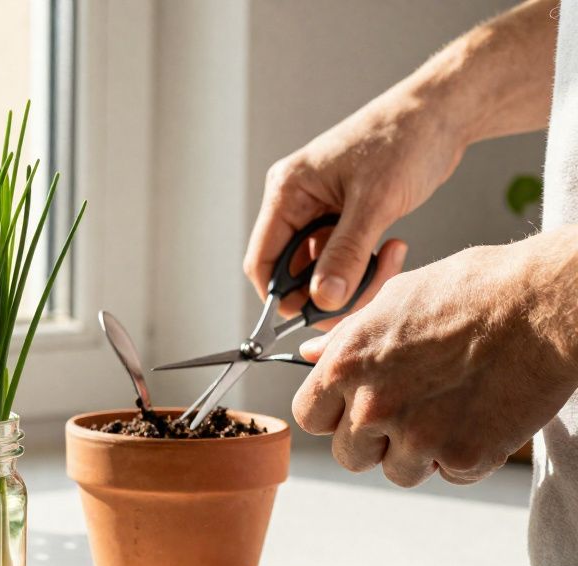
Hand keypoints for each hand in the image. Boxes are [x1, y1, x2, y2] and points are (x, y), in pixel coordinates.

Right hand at [244, 91, 464, 317]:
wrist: (443, 112)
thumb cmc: (406, 140)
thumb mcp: (375, 202)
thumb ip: (346, 254)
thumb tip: (323, 300)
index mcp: (287, 192)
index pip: (263, 262)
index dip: (282, 297)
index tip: (317, 314)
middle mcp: (296, 203)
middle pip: (292, 272)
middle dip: (328, 291)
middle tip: (369, 290)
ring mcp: (319, 210)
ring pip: (320, 270)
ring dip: (352, 280)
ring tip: (391, 259)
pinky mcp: (343, 216)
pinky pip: (342, 258)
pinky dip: (364, 266)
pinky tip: (393, 248)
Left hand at [293, 231, 577, 486]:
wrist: (544, 302)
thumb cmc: (472, 291)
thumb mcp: (393, 300)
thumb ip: (346, 339)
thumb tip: (309, 355)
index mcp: (346, 366)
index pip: (310, 418)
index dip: (334, 414)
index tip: (356, 407)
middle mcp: (374, 406)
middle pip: (349, 455)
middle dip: (374, 440)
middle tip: (411, 410)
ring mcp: (418, 436)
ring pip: (398, 472)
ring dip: (419, 452)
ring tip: (451, 408)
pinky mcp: (464, 456)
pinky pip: (449, 474)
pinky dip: (466, 455)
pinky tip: (481, 415)